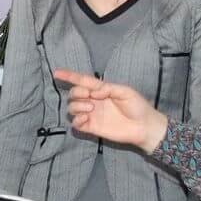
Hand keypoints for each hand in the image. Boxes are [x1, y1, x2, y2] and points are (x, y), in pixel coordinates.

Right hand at [54, 69, 168, 151]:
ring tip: (91, 109)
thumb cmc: (138, 106)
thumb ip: (108, 88)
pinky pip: (75, 123)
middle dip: (76, 92)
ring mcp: (92, 114)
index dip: (69, 76)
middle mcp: (93, 101)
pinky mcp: (91, 127)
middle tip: (90, 97)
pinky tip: (85, 118)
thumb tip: (93, 91)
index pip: (82, 81)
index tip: (56, 72)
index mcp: (101, 90)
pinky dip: (76, 119)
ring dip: (77, 106)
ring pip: (72, 108)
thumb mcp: (125, 91)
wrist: (144, 126)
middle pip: (74, 93)